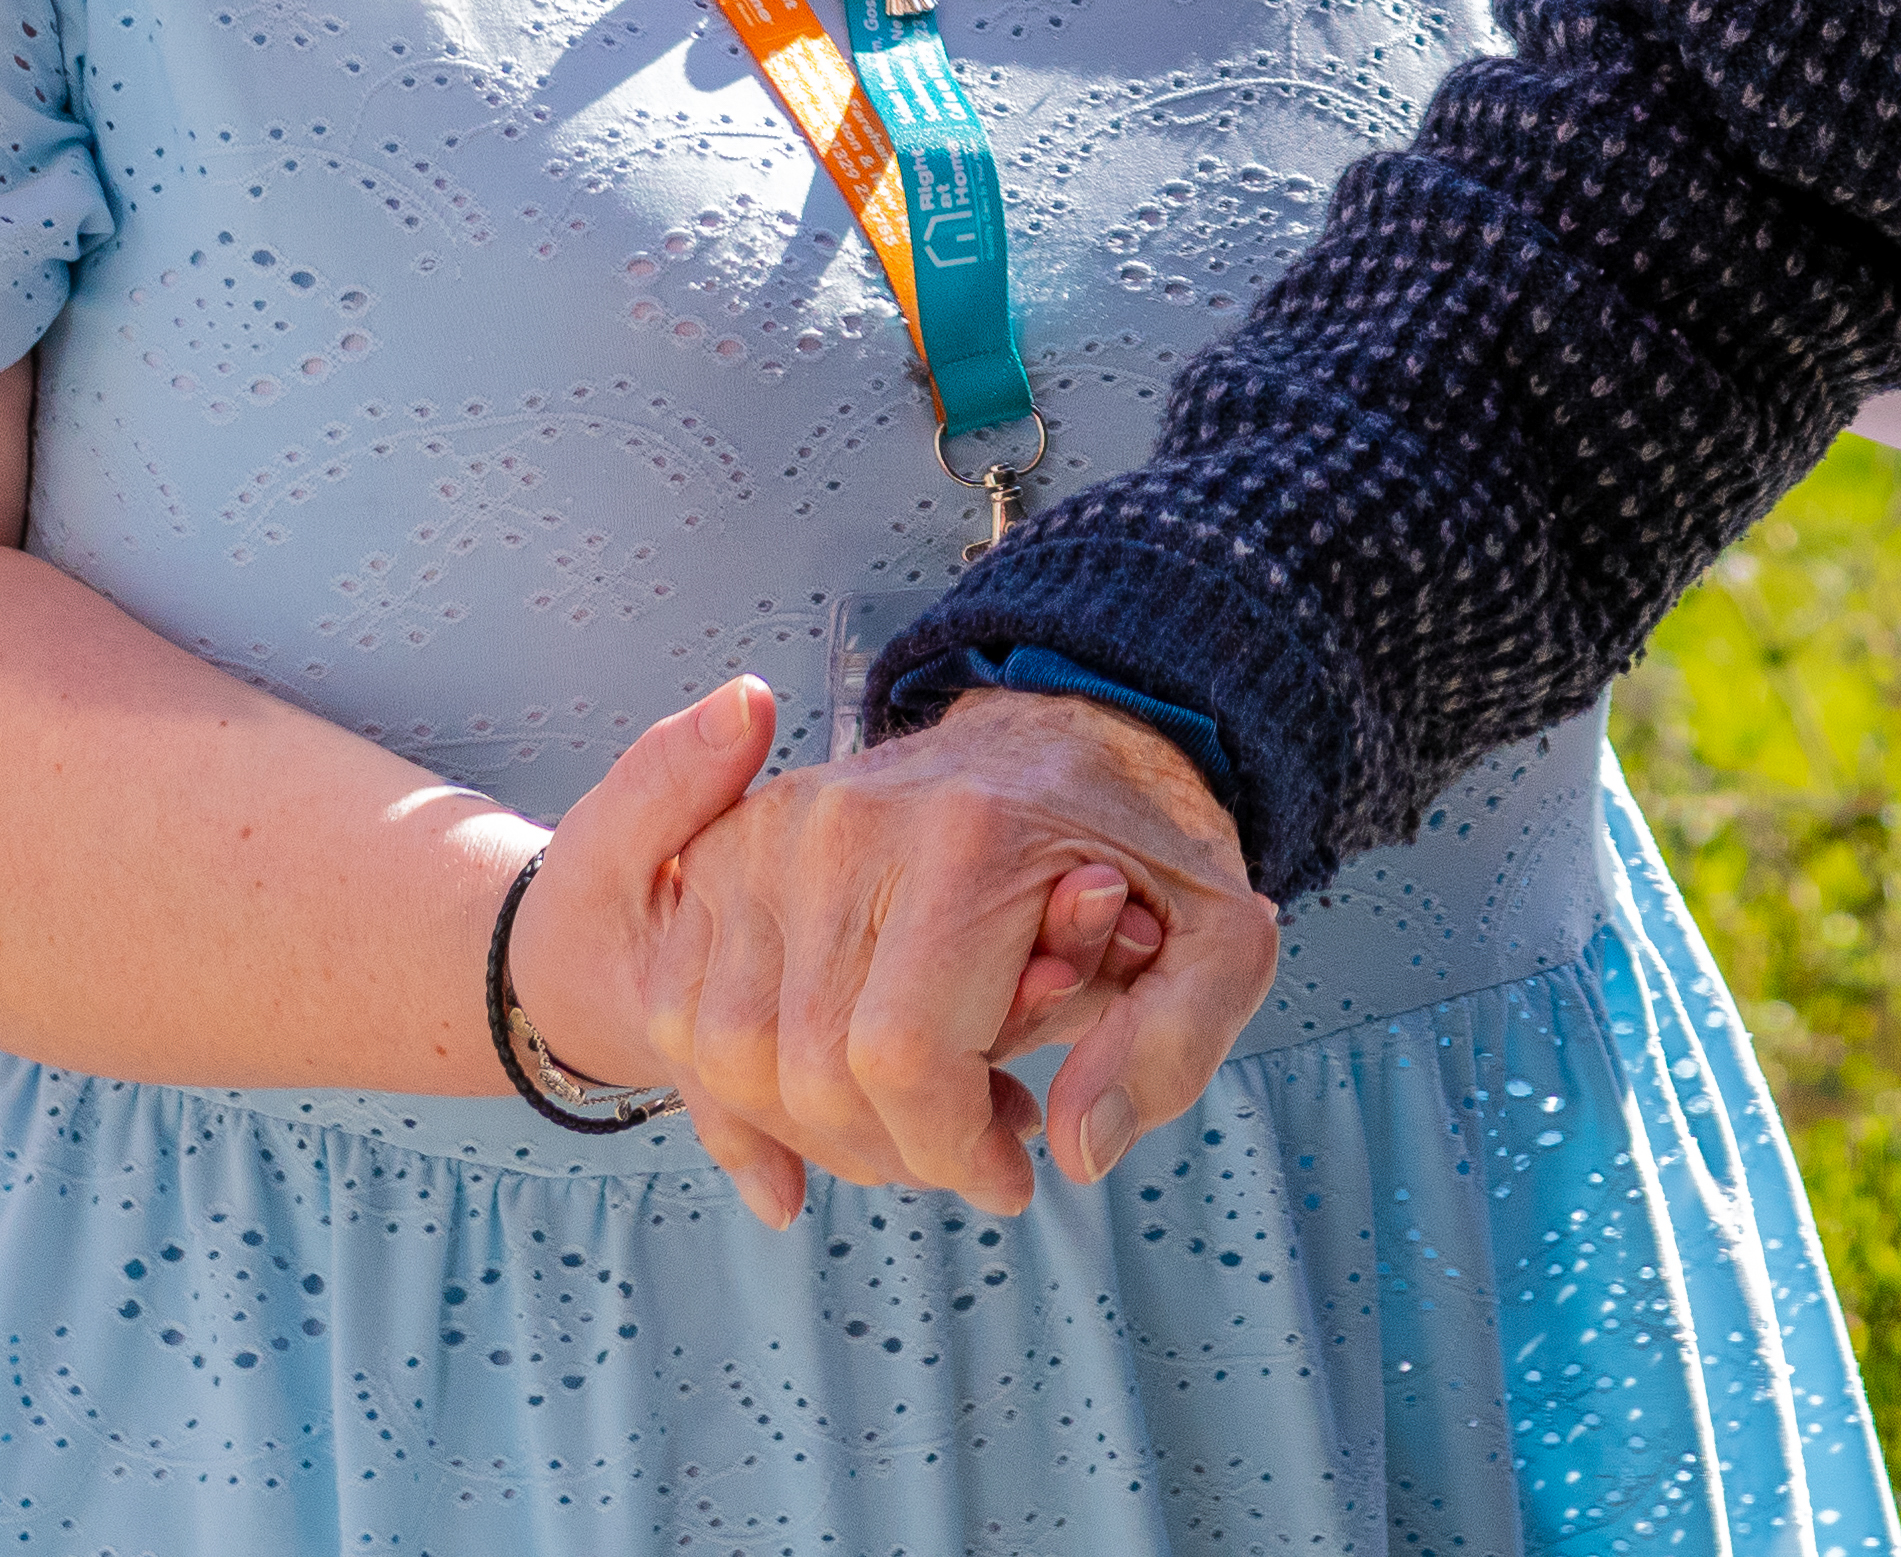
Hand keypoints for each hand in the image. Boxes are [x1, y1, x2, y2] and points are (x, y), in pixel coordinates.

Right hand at [630, 688, 1281, 1218]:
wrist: (1066, 730)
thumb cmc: (1137, 845)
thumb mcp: (1219, 939)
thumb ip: (1167, 1048)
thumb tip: (1075, 1149)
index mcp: (968, 840)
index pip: (904, 1058)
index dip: (951, 1152)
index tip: (1012, 1171)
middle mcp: (843, 826)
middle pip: (810, 1069)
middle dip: (892, 1152)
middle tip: (968, 1148)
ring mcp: (768, 835)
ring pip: (731, 1055)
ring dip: (813, 1132)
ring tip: (910, 1121)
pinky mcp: (723, 854)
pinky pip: (681, 1016)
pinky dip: (729, 1105)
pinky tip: (792, 1157)